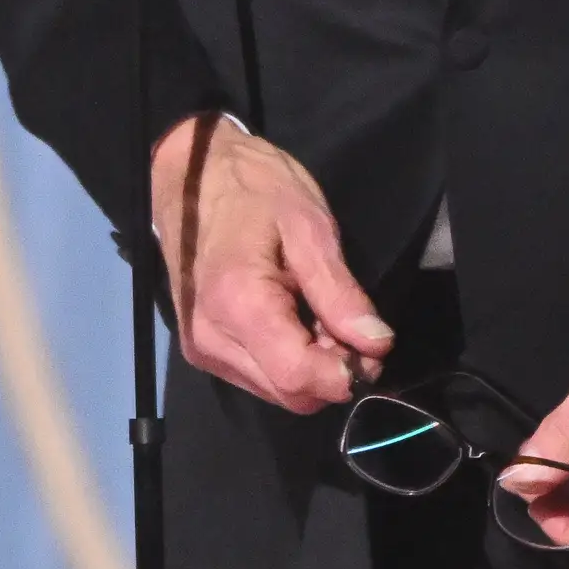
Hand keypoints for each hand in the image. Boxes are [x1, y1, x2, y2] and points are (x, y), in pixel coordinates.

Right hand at [150, 114, 394, 413]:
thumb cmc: (253, 188)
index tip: (373, 346)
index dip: (345, 373)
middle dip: (331, 371)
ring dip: (310, 368)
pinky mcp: (199, 350)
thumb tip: (377, 344)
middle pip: (289, 394)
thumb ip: (339, 291)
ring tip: (319, 315)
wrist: (191, 174)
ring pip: (276, 393)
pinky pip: (257, 379)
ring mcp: (200, 348)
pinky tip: (294, 321)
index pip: (297, 377)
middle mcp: (211, 339)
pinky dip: (286, 362)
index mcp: (237, 303)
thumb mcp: (309, 226)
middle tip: (350, 324)